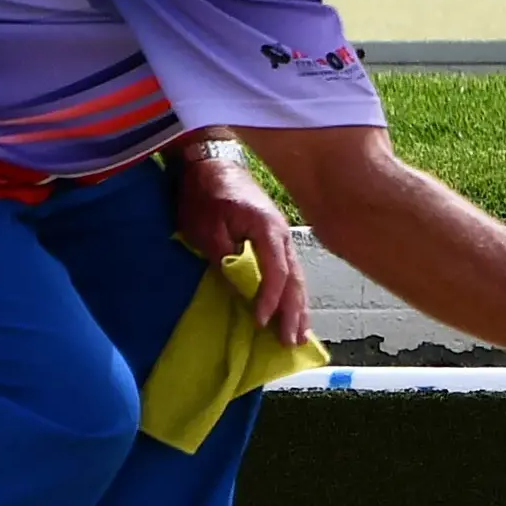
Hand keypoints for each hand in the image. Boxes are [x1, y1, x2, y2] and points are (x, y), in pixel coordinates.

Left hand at [173, 155, 311, 345]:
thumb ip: (225, 259)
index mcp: (267, 229)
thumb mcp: (207, 228)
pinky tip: (293, 309)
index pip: (276, 272)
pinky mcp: (275, 237)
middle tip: (292, 342)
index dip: (270, 299)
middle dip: (294, 312)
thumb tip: (239, 290)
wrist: (210, 162)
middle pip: (294, 279)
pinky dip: (292, 292)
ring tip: (299, 335)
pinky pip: (289, 270)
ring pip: (296, 276)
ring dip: (298, 306)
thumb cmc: (205, 194)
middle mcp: (281, 234)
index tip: (260, 322)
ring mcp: (282, 235)